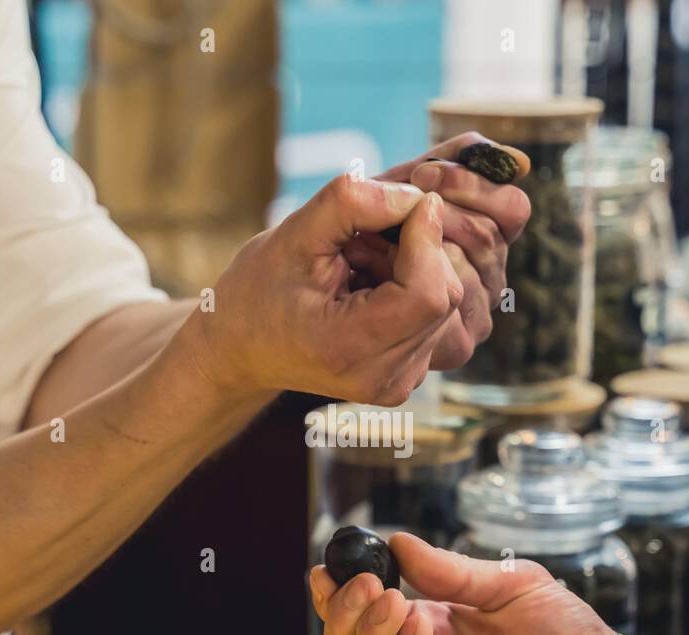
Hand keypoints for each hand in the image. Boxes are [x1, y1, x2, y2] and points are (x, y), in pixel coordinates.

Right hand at [186, 175, 463, 405]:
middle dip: (420, 250)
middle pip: (445, 296)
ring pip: (448, 304)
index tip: (405, 204)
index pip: (429, 294)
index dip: (427, 239)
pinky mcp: (408, 376)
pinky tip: (372, 283)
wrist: (240, 348)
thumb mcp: (292, 235)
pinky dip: (415, 287)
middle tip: (366, 237)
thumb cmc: (256, 293)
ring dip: (417, 268)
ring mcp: (398, 383)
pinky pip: (438, 318)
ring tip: (362, 262)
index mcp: (348, 349)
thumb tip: (418, 197)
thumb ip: (352, 203)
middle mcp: (383, 378)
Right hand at [310, 534, 621, 634]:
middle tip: (364, 583)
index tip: (326, 566)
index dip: (334, 596)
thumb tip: (397, 540)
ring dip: (366, 632)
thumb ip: (450, 570)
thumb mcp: (507, 584)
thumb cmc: (565, 633)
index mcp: (429, 626)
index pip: (360, 617)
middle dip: (340, 615)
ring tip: (393, 598)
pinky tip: (418, 622)